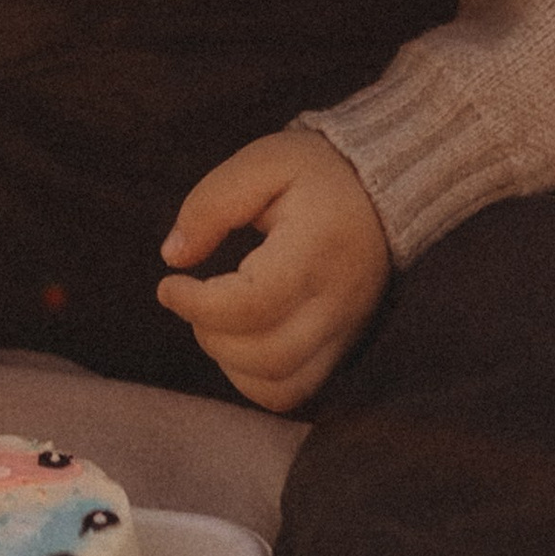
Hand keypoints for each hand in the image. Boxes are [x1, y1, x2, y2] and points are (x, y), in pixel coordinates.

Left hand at [157, 126, 390, 413]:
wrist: (385, 191)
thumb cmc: (317, 173)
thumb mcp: (263, 163)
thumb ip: (211, 204)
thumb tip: (174, 256)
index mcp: (316, 250)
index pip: (253, 305)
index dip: (197, 304)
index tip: (169, 284)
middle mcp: (337, 302)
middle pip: (266, 356)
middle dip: (210, 334)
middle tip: (194, 298)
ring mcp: (345, 332)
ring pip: (280, 386)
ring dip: (230, 361)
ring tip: (217, 317)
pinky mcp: (344, 348)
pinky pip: (294, 392)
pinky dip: (254, 379)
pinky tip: (240, 339)